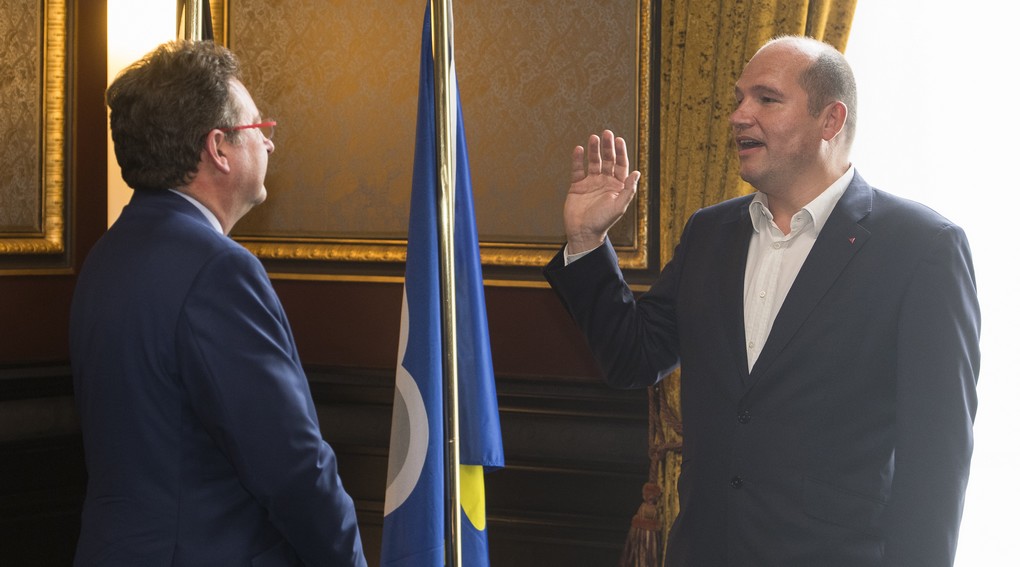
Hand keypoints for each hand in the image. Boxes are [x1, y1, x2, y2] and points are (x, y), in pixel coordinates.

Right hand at [563, 130, 640, 253]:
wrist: (582, 232)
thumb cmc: (603, 222)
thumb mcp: (619, 206)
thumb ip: (628, 189)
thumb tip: (636, 172)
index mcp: (617, 186)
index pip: (621, 165)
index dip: (621, 152)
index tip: (618, 140)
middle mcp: (605, 182)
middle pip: (608, 160)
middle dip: (607, 147)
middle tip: (606, 133)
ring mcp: (591, 183)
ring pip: (593, 162)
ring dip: (594, 150)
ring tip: (593, 138)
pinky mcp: (577, 186)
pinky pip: (578, 169)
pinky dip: (578, 160)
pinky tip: (579, 149)